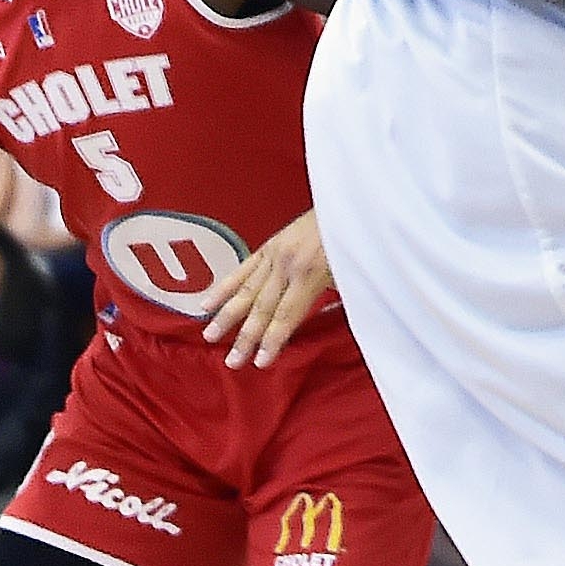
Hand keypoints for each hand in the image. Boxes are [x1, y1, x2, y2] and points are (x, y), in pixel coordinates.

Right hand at [202, 212, 336, 368]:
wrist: (351, 203)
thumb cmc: (356, 240)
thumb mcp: (351, 272)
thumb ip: (333, 299)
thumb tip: (320, 323)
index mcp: (310, 272)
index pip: (287, 314)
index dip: (272, 340)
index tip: (260, 362)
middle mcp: (288, 264)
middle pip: (263, 307)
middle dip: (246, 337)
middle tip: (232, 361)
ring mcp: (276, 253)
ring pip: (247, 290)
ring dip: (227, 316)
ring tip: (210, 336)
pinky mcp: (271, 244)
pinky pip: (244, 268)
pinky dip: (225, 287)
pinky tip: (208, 303)